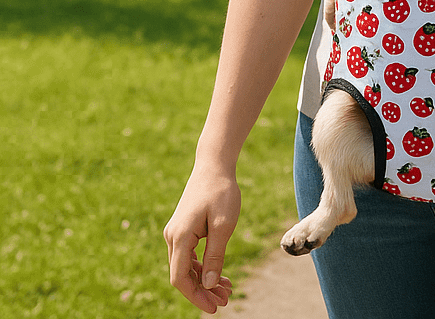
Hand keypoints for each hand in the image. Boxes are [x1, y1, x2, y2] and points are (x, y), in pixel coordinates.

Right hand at [164, 164, 240, 313]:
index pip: (181, 278)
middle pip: (183, 275)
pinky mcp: (183, 229)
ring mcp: (176, 233)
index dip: (196, 296)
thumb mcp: (223, 225)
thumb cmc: (221, 192)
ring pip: (186, 266)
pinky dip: (203, 266)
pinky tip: (218, 274)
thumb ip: (215, 255)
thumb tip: (207, 284)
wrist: (214, 165)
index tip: (214, 307)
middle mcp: (172, 237)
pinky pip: (189, 255)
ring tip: (226, 289)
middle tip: (226, 300)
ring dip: (204, 280)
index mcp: (179, 237)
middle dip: (203, 291)